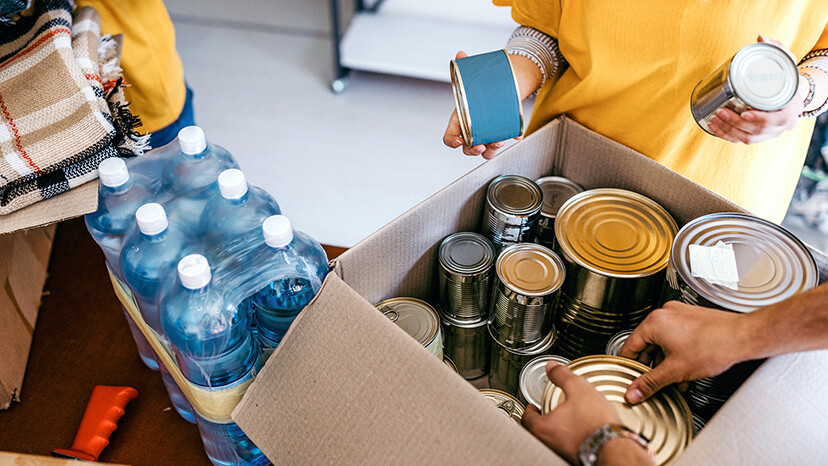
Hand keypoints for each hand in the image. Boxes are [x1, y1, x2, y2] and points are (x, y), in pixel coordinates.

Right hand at [443, 51, 525, 158]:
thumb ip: (465, 66)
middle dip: (473, 150)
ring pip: (484, 150)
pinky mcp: (499, 133)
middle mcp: (471, 130)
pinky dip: (509, 139)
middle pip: (467, 147)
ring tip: (499, 141)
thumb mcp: (473, 77)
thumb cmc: (482, 85)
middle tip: (481, 146)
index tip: (459, 141)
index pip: (450, 137)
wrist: (501, 84)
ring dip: (491, 150)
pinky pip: (502, 142)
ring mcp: (485, 134)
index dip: (452, 141)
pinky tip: (515, 134)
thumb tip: (460, 54)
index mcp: (460, 119)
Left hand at [522, 361, 620, 462]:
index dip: (529, 410)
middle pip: (538, 430)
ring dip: (557, 429)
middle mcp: (550, 443)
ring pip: (553, 439)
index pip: (526, 419)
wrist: (615, 447)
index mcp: (543, 428)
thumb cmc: (596, 423)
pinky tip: (581, 430)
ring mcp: (563, 452)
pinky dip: (570, 437)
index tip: (532, 406)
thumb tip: (552, 367)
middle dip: (542, 419)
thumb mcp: (578, 388)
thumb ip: (562, 375)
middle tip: (547, 411)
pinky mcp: (577, 456)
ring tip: (566, 419)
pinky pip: (568, 445)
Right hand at [619, 301, 749, 403]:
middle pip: (647, 344)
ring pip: (663, 342)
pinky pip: (676, 337)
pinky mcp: (692, 318)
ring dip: (666, 361)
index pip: (629, 346)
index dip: (628, 365)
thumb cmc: (714, 346)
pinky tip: (685, 369)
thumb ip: (650, 383)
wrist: (743, 337)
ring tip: (674, 379)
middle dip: (651, 366)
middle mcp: (665, 314)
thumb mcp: (675, 371)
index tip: (628, 376)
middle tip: (652, 381)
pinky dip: (677, 353)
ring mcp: (680, 314)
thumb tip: (634, 392)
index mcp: (654, 322)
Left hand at [707, 35, 806, 144]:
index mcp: (791, 108)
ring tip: (714, 119)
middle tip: (720, 112)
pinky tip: (715, 129)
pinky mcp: (759, 135)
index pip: (777, 119)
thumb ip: (776, 48)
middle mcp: (782, 124)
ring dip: (728, 131)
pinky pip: (742, 140)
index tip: (744, 113)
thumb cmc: (786, 77)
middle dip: (735, 124)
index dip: (759, 119)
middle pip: (757, 130)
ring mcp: (771, 132)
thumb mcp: (786, 61)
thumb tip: (760, 37)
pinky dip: (727, 136)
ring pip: (748, 138)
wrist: (791, 93)